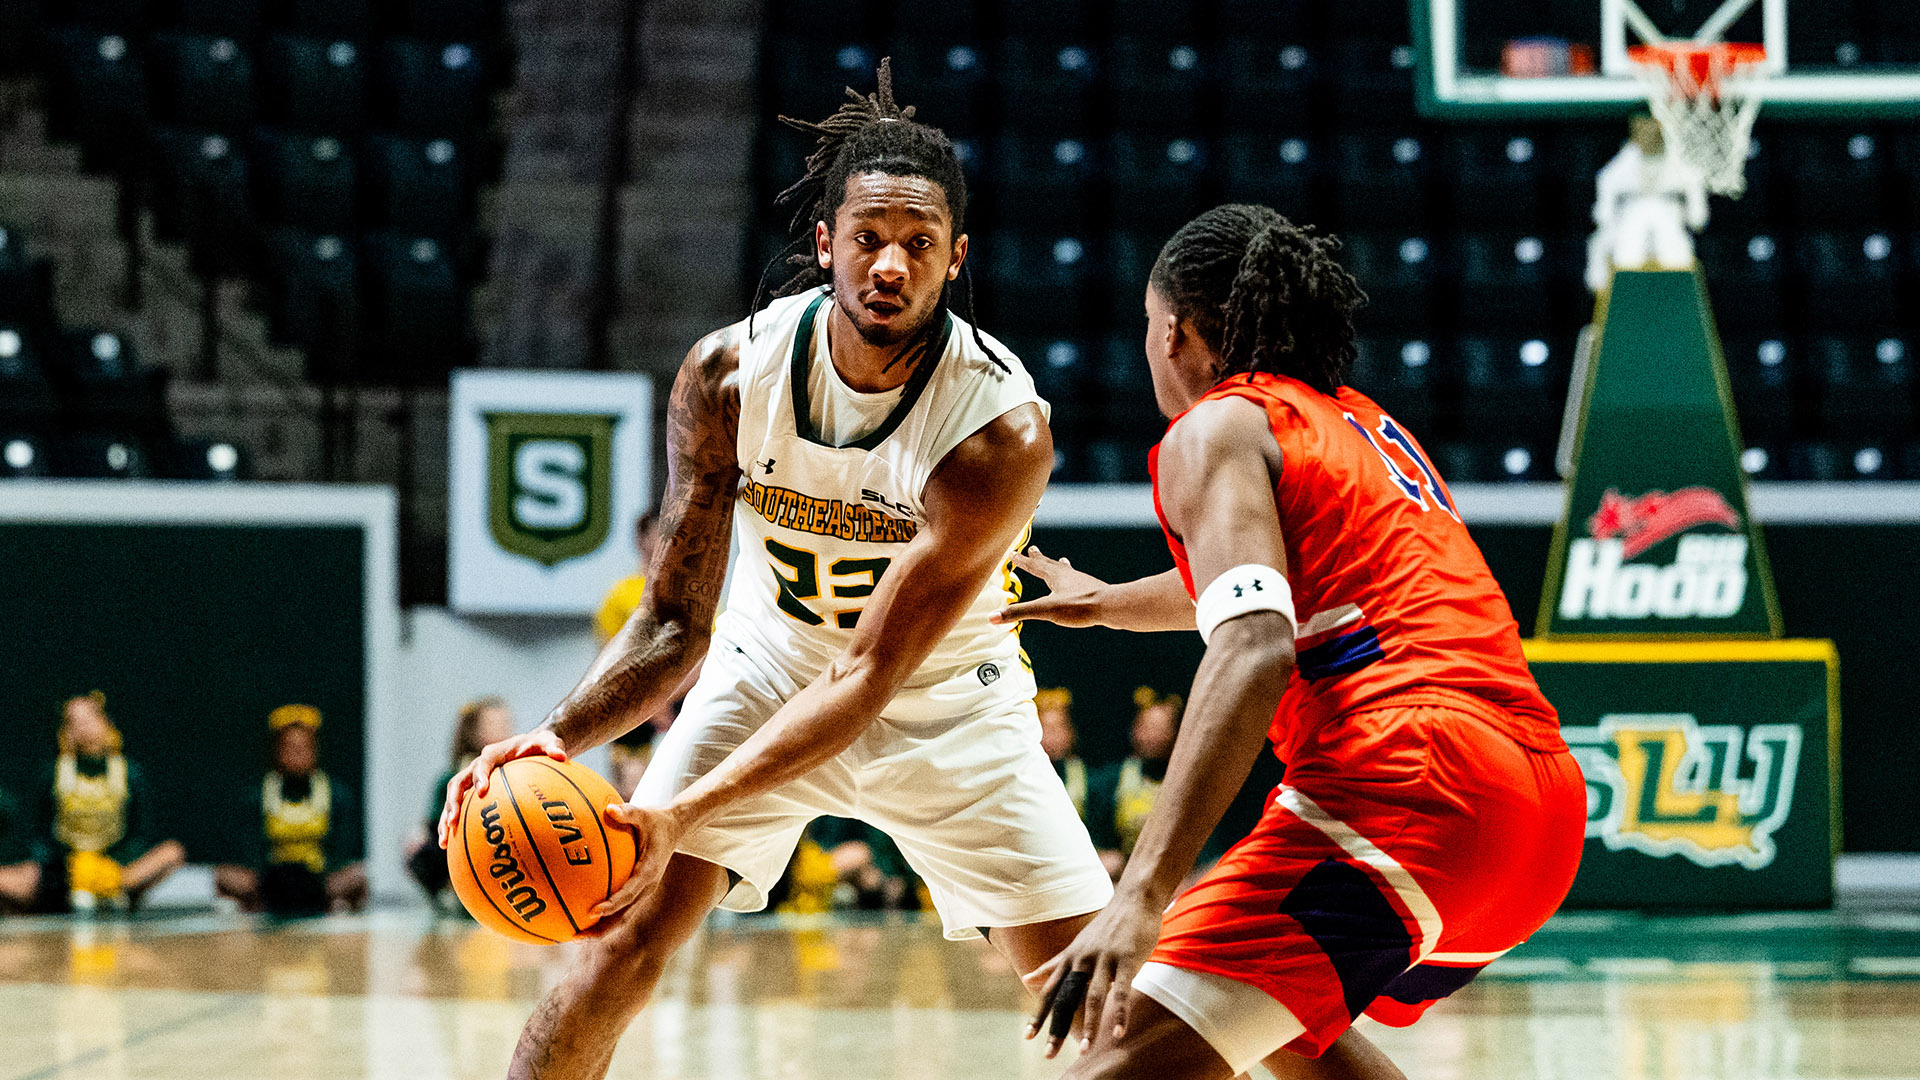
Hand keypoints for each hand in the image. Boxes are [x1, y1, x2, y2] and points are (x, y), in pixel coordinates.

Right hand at [436, 729, 568, 848]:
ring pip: (453, 798)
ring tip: (444, 841)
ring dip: (446, 818)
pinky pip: (461, 809)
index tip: (482, 790)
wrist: (531, 746)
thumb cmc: (540, 745)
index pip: (483, 763)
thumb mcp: (549, 742)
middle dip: (452, 802)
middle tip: (452, 821)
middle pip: (458, 782)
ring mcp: (474, 779)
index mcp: (494, 753)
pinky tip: (453, 848)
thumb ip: (554, 747)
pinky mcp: (474, 792)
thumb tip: (562, 756)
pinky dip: (455, 826)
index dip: (480, 776)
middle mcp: (478, 766)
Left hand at [585, 802, 684, 926]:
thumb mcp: (645, 813)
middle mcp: (646, 887)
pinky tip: (581, 916)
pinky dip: (603, 917)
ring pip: (621, 918)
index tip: (592, 912)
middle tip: (576, 936)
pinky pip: (620, 909)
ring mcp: (643, 892)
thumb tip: (609, 809)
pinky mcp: (638, 891)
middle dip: (601, 930)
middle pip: (623, 917)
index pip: (629, 893)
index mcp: (649, 872)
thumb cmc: (656, 820)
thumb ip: (628, 812)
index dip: (611, 905)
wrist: (675, 828)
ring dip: (601, 929)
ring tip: (575, 935)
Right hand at [989, 546, 1111, 627]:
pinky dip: (1074, 581)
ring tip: (1061, 561)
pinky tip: (1080, 587)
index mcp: (1055, 576)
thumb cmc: (1079, 607)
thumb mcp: (1045, 611)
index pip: (1034, 566)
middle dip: (1039, 559)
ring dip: (1059, 567)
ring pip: (1067, 571)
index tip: (1012, 552)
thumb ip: (1019, 613)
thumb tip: (991, 618)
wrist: (1111, 606)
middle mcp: (1068, 575)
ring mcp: (1081, 582)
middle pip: (1049, 564)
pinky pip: (1079, 583)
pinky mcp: (1092, 592)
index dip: (1022, 560)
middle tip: (1033, 549)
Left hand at [1025, 893, 1164, 1057]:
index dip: (1039, 1014)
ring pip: (1093, 997)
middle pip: (1066, 998)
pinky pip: (1123, 991)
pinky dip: (1120, 1013)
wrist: (1134, 899)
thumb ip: (1054, 964)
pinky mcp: (1127, 960)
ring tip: (1085, 1050)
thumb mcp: (1077, 945)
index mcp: (1071, 959)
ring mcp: (1105, 959)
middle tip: (1048, 1053)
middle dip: (1056, 1027)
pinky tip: (1119, 1032)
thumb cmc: (1107, 926)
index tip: (1028, 1037)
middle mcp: (1083, 960)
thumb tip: (1028, 979)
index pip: (1050, 991)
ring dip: (1089, 1025)